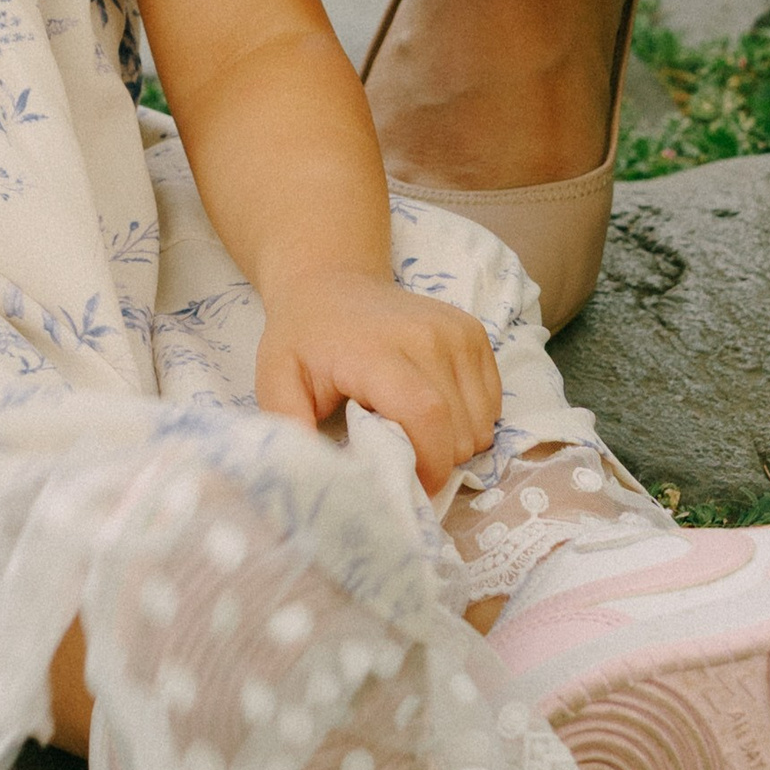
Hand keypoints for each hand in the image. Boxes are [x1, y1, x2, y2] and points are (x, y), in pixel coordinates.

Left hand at [253, 267, 501, 491]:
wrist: (331, 282)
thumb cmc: (302, 337)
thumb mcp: (277, 381)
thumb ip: (289, 427)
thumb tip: (311, 477)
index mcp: (379, 351)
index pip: (426, 417)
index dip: (428, 466)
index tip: (409, 487)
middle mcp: (428, 337)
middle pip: (458, 429)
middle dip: (436, 461)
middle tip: (400, 455)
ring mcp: (457, 332)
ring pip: (480, 422)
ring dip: (453, 442)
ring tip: (411, 427)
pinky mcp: (473, 333)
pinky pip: (492, 402)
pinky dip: (468, 419)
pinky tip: (431, 407)